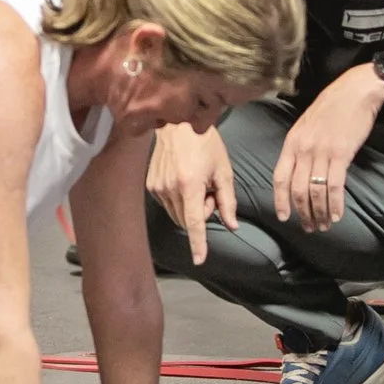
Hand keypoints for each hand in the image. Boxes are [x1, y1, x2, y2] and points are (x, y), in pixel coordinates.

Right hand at [146, 123, 236, 264]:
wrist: (177, 123)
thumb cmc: (204, 143)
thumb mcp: (223, 170)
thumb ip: (228, 201)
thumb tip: (232, 225)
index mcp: (190, 185)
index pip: (194, 222)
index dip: (198, 243)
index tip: (198, 260)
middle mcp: (170, 189)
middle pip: (187, 220)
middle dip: (201, 214)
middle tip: (210, 193)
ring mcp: (157, 187)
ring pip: (177, 214)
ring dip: (190, 208)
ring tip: (197, 185)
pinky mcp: (151, 184)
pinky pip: (167, 204)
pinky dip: (178, 200)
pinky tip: (184, 180)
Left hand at [270, 69, 381, 230]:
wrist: (355, 92)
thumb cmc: (331, 108)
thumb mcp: (306, 126)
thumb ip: (299, 148)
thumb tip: (297, 171)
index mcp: (292, 142)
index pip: (280, 177)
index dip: (280, 200)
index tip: (283, 217)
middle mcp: (303, 149)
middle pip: (297, 189)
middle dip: (302, 213)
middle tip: (309, 227)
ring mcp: (322, 152)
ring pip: (315, 191)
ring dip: (319, 212)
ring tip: (323, 225)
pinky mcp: (341, 154)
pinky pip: (335, 186)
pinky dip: (335, 204)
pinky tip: (336, 215)